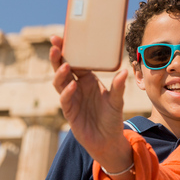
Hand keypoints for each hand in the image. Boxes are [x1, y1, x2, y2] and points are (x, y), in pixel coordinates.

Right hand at [49, 36, 132, 168]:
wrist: (108, 141)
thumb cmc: (112, 118)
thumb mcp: (117, 101)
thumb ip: (118, 87)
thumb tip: (124, 72)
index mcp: (87, 79)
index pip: (75, 60)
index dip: (67, 50)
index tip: (60, 37)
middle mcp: (77, 87)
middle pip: (62, 68)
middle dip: (57, 57)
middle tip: (54, 45)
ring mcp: (71, 99)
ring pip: (59, 83)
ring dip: (60, 73)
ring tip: (65, 65)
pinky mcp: (70, 113)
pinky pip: (65, 100)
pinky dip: (67, 92)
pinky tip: (71, 85)